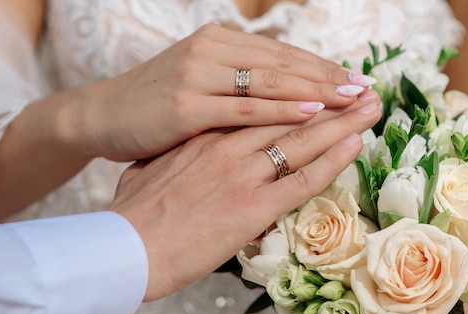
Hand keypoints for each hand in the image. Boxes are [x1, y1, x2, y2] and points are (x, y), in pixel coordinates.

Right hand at [81, 23, 374, 161]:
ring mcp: (198, 75)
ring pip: (269, 82)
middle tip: (367, 88)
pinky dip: (280, 109)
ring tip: (353, 99)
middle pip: (283, 63)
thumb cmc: (153, 105)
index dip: (320, 66)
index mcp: (218, 42)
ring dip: (316, 89)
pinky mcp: (185, 105)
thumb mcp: (198, 83)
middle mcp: (211, 50)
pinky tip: (311, 112)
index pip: (280, 53)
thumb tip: (281, 92)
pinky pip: (243, 108)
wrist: (100, 115)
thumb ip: (236, 83)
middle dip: (329, 76)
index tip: (354, 79)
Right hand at [110, 90, 380, 299]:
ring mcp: (241, 173)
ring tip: (372, 107)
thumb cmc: (132, 215)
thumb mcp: (148, 173)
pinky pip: (303, 178)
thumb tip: (173, 163)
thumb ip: (172, 162)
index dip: (294, 96)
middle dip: (330, 99)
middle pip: (288, 114)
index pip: (258, 106)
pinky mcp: (253, 206)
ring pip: (302, 139)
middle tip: (363, 88)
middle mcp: (226, 146)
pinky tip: (356, 144)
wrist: (126, 249)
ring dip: (343, 121)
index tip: (319, 88)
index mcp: (202, 136)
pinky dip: (333, 159)